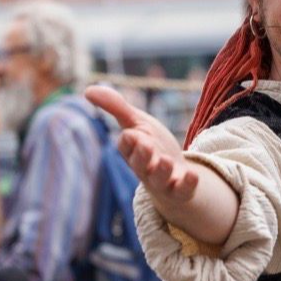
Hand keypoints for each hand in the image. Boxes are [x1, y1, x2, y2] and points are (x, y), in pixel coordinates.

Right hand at [85, 85, 198, 209]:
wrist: (175, 173)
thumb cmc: (153, 146)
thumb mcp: (137, 123)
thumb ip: (116, 107)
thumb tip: (87, 90)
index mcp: (132, 151)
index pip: (126, 146)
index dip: (129, 141)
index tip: (131, 133)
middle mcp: (145, 168)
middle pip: (139, 163)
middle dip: (142, 154)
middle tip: (146, 144)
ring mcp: (162, 181)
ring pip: (159, 178)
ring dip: (162, 170)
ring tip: (165, 161)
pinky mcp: (180, 190)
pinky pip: (182, 190)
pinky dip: (187, 184)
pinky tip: (192, 175)